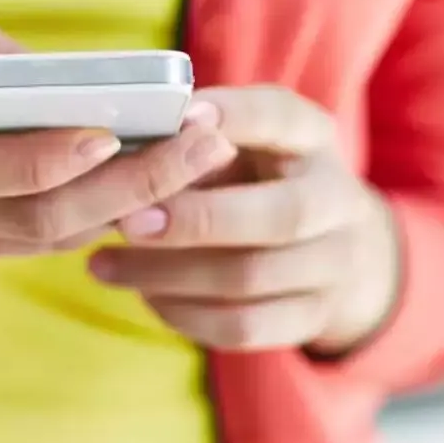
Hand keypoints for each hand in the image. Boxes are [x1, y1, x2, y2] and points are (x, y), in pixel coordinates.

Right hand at [0, 0, 233, 260]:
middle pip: (39, 212)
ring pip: (51, 237)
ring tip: (204, 161)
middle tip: (206, 144)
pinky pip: (43, 241)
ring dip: (133, 204)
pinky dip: (104, 216)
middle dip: (133, 182)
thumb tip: (71, 78)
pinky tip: (163, 186)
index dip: (57, 153)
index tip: (120, 128)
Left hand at [88, 86, 399, 352]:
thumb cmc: (263, 182)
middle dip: (199, 220)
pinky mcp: (313, 317)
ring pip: (249, 278)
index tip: (181, 116)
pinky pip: (243, 326)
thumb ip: (199, 144)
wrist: (338, 252)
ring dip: (168, 274)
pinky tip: (144, 295)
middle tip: (127, 221)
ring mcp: (333, 265)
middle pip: (281, 216)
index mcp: (313, 139)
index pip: (283, 117)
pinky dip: (185, 313)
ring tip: (105, 264)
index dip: (235, 116)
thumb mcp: (247, 145)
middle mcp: (337, 200)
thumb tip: (128, 147)